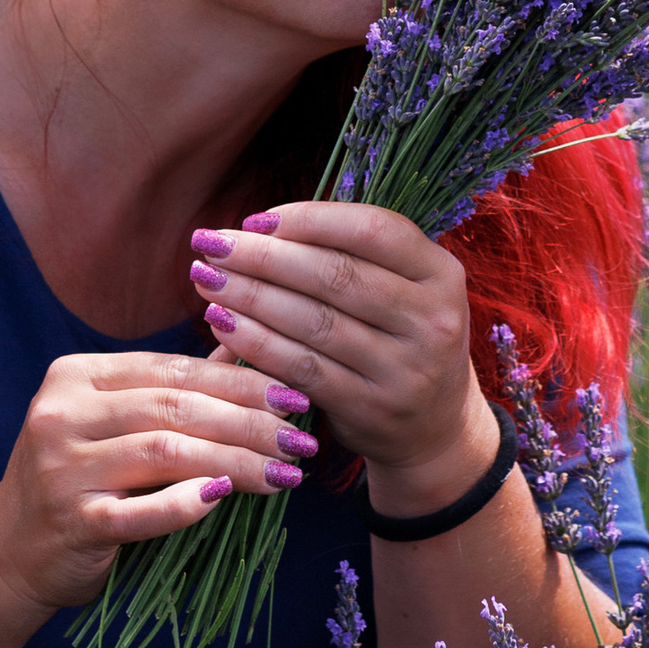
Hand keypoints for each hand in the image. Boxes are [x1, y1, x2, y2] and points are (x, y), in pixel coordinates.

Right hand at [0, 348, 315, 619]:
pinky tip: (226, 499)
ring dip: (236, 463)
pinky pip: (141, 512)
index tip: (296, 397)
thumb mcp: (114, 423)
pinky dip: (186, 504)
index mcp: (75, 376)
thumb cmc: (76, 482)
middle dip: (250, 423)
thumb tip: (245, 349)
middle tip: (302, 439)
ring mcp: (62, 469)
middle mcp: (62, 414)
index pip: (172, 370)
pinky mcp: (72, 522)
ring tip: (285, 474)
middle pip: (175, 408)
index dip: (240, 382)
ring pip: (166, 453)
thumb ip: (173, 387)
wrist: (8, 554)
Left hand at [188, 203, 498, 511]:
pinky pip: (303, 367)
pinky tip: (222, 323)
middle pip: (336, 274)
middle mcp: (433, 319)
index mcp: (441, 274)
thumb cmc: (400, 340)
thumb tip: (257, 229)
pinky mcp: (373, 408)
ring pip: (314, 321)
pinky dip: (257, 342)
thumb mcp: (403, 291)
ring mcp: (406, 368)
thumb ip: (351, 257)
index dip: (308, 219)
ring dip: (250, 296)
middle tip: (211, 244)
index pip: (372, 229)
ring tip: (207, 279)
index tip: (254, 220)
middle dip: (264, 255)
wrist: (435, 428)